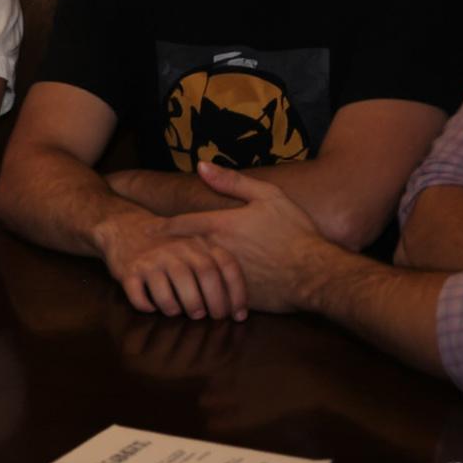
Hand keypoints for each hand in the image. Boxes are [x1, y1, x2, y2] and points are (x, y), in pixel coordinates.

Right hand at [94, 208, 247, 319]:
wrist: (126, 229)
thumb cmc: (168, 249)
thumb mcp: (194, 248)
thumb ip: (214, 268)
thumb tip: (236, 309)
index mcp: (198, 243)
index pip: (226, 265)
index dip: (237, 292)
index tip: (239, 315)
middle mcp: (177, 248)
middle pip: (204, 274)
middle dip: (213, 302)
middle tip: (212, 318)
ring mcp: (152, 259)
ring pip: (171, 288)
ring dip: (180, 307)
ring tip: (183, 313)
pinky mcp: (130, 270)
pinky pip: (139, 294)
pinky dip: (147, 306)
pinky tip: (153, 308)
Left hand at [159, 161, 332, 313]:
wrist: (315, 273)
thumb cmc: (294, 231)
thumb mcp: (268, 196)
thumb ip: (232, 181)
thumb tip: (201, 165)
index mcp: (221, 225)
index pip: (180, 226)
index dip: (161, 228)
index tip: (147, 231)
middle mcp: (217, 251)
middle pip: (181, 252)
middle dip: (166, 253)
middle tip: (150, 255)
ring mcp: (224, 277)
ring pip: (193, 276)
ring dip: (181, 275)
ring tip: (170, 276)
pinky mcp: (235, 298)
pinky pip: (212, 296)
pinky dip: (203, 294)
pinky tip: (198, 295)